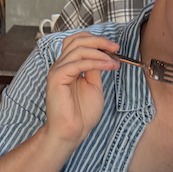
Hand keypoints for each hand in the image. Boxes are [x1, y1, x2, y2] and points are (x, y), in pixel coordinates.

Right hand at [42, 32, 118, 148]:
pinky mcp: (57, 78)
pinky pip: (78, 63)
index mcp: (68, 65)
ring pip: (78, 49)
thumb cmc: (82, 112)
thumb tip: (102, 55)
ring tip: (114, 61)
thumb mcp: (94, 85)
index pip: (77, 41)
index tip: (114, 47)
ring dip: (99, 52)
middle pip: (76, 40)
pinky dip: (96, 62)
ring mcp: (57, 70)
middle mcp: (61, 65)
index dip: (95, 40)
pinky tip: (108, 66)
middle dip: (98, 41)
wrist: (72, 131)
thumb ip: (95, 69)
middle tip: (115, 47)